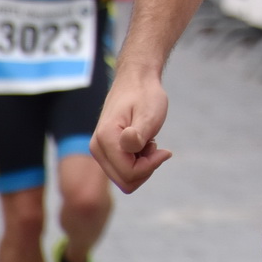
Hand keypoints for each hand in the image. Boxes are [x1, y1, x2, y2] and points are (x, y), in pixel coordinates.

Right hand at [90, 69, 172, 192]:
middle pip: (126, 181)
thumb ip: (139, 133)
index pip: (129, 173)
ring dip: (142, 165)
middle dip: (146, 168)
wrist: (136, 80)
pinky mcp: (106, 151)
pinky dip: (138, 162)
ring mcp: (100, 151)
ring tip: (148, 143)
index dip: (151, 166)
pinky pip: (124, 170)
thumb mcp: (149, 113)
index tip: (163, 150)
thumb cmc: (145, 95)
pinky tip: (143, 144)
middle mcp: (97, 149)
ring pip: (125, 178)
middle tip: (155, 146)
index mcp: (105, 140)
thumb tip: (128, 144)